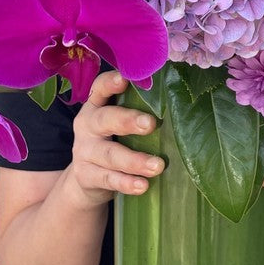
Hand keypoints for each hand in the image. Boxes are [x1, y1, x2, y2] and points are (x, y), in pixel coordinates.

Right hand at [67, 70, 164, 206]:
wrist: (87, 179)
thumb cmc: (114, 140)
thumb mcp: (118, 124)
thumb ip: (137, 111)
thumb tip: (178, 102)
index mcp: (95, 106)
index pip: (99, 88)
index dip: (110, 82)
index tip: (124, 79)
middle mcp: (87, 125)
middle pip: (105, 119)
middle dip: (128, 120)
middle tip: (150, 124)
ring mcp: (84, 151)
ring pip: (110, 154)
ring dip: (135, 160)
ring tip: (158, 165)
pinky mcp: (86, 175)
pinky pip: (108, 179)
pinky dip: (126, 183)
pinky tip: (142, 185)